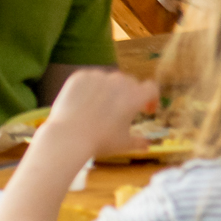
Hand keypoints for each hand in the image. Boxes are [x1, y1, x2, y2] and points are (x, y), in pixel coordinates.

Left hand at [36, 68, 158, 159]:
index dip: (152, 98)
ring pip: (109, 80)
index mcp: (135, 96)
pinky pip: (90, 79)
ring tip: (98, 108)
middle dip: (129, 95)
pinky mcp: (81, 76)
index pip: (152, 88)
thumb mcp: (123, 144)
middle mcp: (120, 81)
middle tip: (120, 111)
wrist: (68, 136)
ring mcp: (99, 76)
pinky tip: (84, 103)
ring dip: (109, 90)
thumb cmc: (100, 141)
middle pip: (130, 83)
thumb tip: (147, 145)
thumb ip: (139, 142)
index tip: (146, 110)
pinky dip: (90, 88)